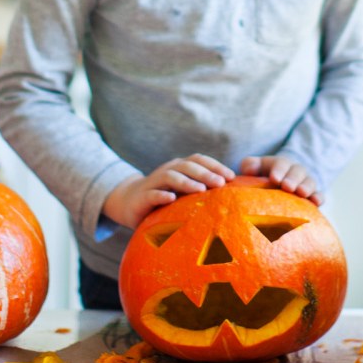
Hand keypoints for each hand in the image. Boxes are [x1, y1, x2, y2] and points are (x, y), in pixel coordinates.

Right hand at [103, 154, 234, 228]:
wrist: (129, 202)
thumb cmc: (165, 198)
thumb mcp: (184, 193)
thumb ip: (202, 190)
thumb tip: (232, 197)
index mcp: (180, 167)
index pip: (200, 160)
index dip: (216, 165)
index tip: (232, 176)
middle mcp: (168, 170)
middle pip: (188, 166)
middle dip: (206, 174)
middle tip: (221, 183)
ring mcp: (154, 182)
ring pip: (171, 177)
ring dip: (187, 182)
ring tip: (201, 190)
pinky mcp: (143, 197)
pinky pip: (153, 193)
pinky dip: (162, 195)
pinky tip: (171, 199)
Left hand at [240, 155, 321, 204]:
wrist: (275, 187)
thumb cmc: (261, 177)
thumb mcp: (253, 168)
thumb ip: (249, 165)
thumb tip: (250, 170)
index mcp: (281, 164)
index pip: (281, 164)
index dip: (278, 170)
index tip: (274, 179)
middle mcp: (295, 172)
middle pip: (297, 171)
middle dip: (292, 178)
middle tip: (287, 187)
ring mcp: (306, 184)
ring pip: (310, 182)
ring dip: (306, 187)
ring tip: (302, 193)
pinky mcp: (313, 196)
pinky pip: (319, 195)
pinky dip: (319, 198)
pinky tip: (316, 203)